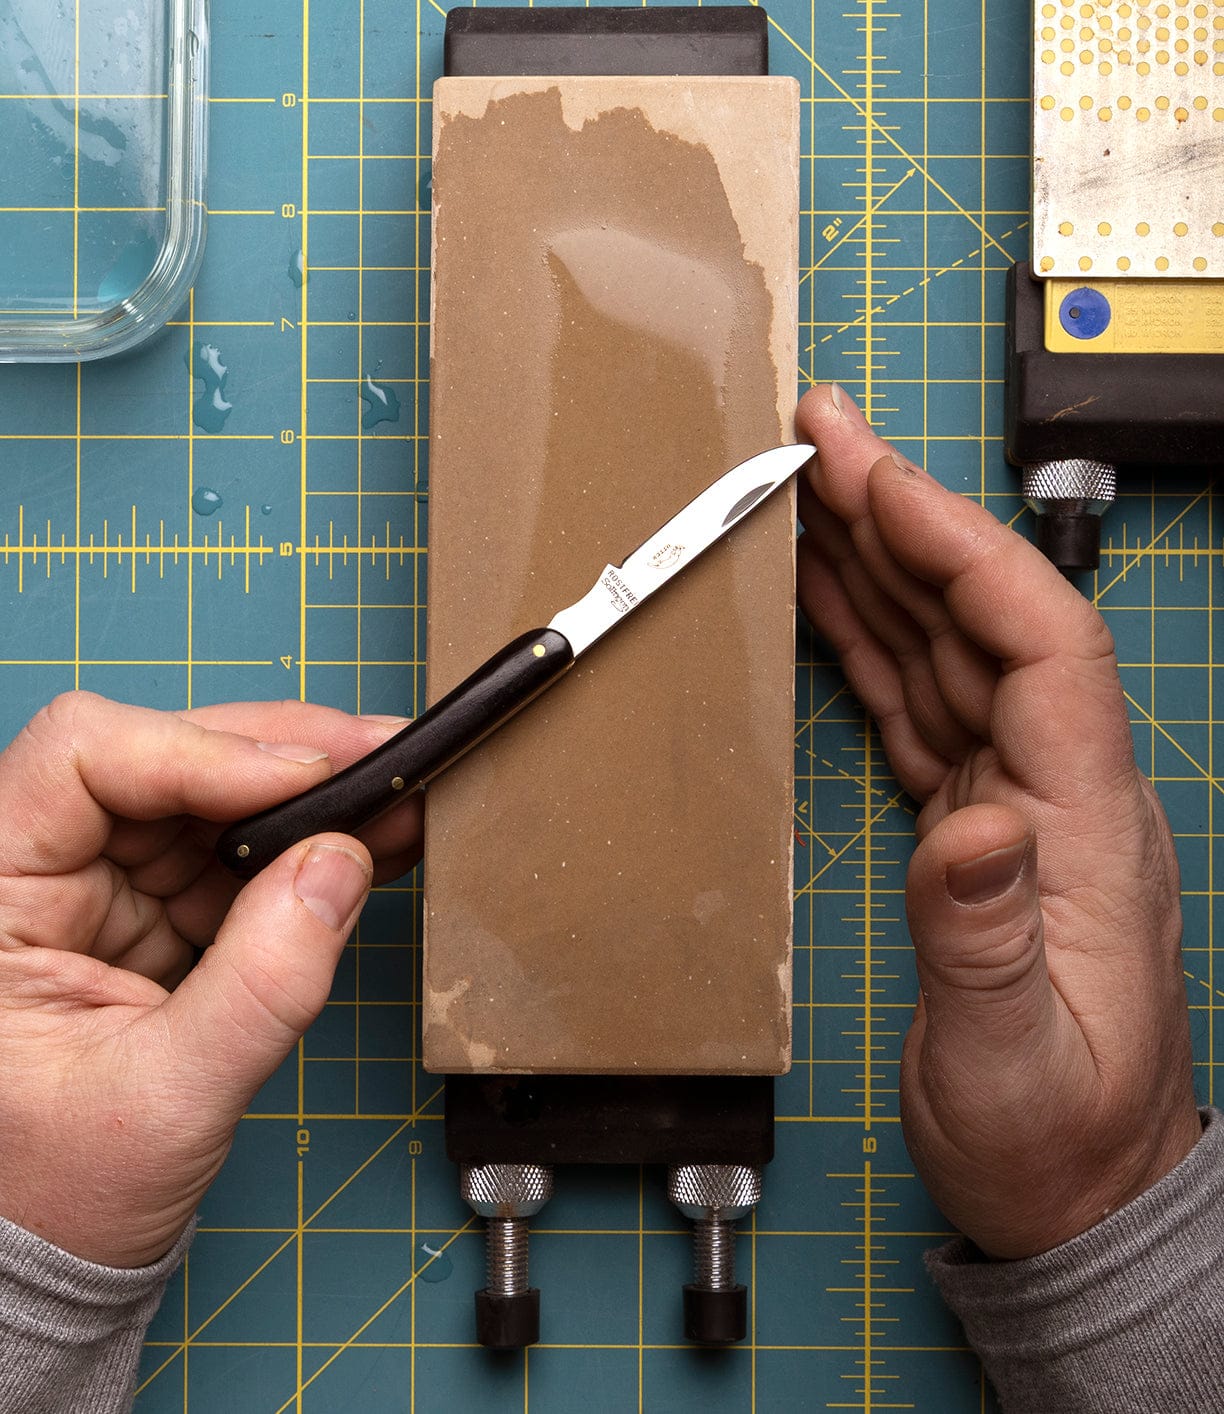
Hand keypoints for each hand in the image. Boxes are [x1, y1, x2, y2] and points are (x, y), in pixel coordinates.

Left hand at [0, 692, 422, 1267]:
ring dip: (306, 788)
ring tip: (391, 787)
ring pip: (206, 789)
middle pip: (157, 755)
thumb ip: (261, 984)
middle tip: (377, 754)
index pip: (81, 759)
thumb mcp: (168, 1099)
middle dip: (277, 753)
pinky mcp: (151, 909)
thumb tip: (339, 864)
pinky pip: (235, 847)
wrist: (51, 1256)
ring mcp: (96, 884)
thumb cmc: (60, 1193)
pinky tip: (369, 828)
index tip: (306, 778)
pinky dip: (307, 836)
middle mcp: (34, 869)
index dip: (198, 747)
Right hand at [795, 384, 1201, 1258]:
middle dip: (903, 518)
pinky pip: (915, 705)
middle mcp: (1054, 790)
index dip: (957, 547)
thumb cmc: (1057, 1133)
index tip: (876, 480)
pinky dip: (866, 644)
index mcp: (1084, 822)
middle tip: (822, 440)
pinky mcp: (972, 826)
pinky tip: (828, 608)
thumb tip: (973, 824)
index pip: (1037, 639)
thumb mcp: (1015, 1056)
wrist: (1076, 1188)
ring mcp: (1012, 802)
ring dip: (877, 566)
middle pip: (982, 617)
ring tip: (809, 498)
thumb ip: (986, 939)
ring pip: (942, 649)